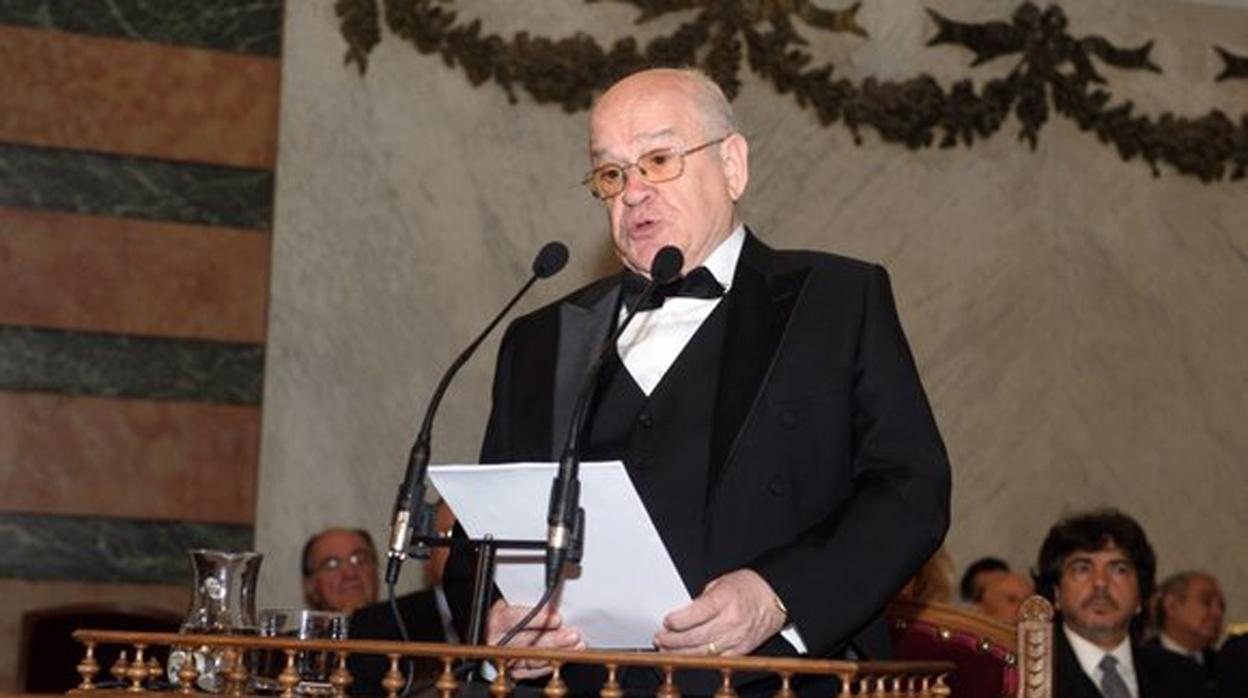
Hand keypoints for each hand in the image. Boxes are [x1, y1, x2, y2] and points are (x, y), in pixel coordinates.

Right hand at [486, 599, 583, 677]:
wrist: (493, 631)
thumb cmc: (506, 614)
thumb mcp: (514, 602)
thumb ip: (531, 606)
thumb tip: (554, 609)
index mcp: (496, 618)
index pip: (515, 619)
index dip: (537, 620)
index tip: (557, 619)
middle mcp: (496, 640)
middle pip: (526, 642)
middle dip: (553, 639)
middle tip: (573, 636)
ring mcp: (502, 658)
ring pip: (531, 659)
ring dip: (556, 653)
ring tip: (575, 647)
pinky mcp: (510, 672)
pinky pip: (531, 673)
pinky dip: (549, 666)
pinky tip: (563, 659)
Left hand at [653, 569, 786, 656]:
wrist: (775, 596)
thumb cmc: (749, 587)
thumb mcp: (721, 582)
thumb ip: (702, 599)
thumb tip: (684, 614)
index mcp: (725, 599)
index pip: (696, 613)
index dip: (677, 620)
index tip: (667, 621)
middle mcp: (731, 620)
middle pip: (696, 636)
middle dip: (673, 640)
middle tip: (660, 638)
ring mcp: (737, 637)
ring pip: (704, 651)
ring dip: (682, 652)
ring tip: (667, 649)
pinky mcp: (742, 649)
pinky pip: (717, 659)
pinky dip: (700, 659)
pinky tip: (688, 657)